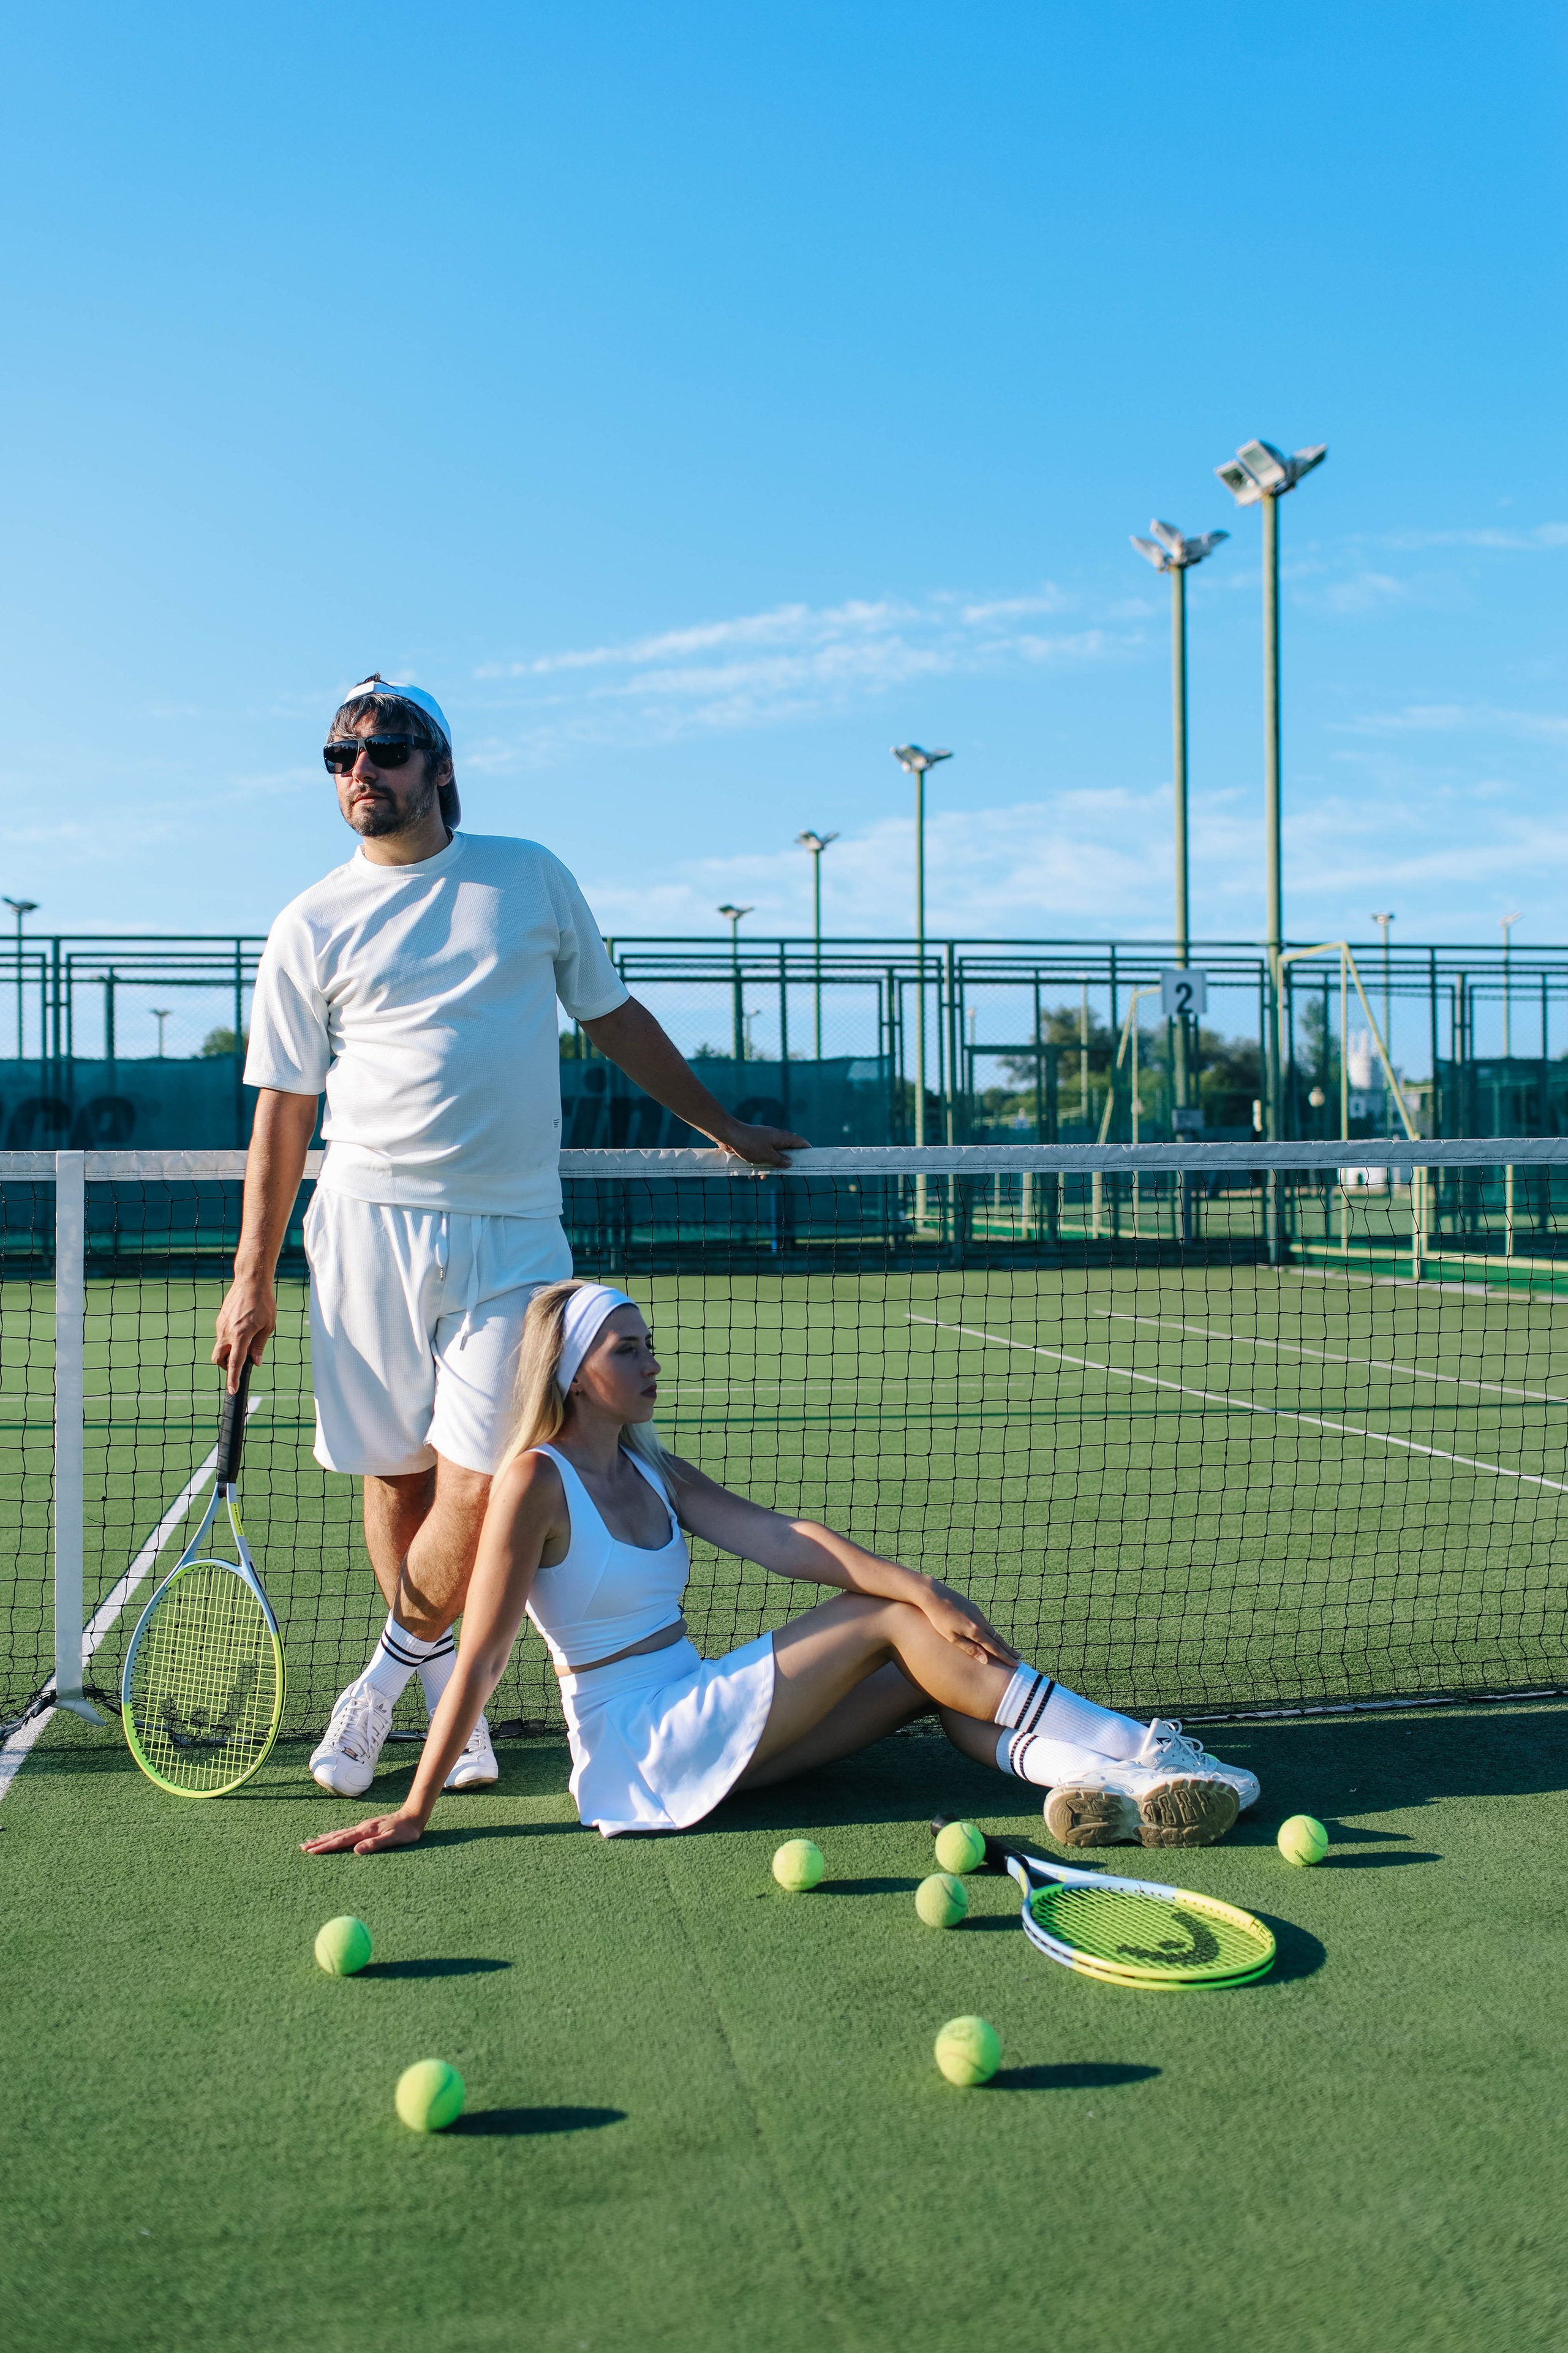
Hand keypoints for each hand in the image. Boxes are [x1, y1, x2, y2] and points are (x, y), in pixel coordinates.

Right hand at [212, 1272, 277, 1391]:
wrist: (250, 1280)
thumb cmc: (263, 1302)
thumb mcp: (268, 1326)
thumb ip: (259, 1346)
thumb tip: (255, 1363)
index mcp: (240, 1335)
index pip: (235, 1363)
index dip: (233, 1379)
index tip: (232, 1391)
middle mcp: (226, 1332)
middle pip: (219, 1359)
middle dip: (227, 1366)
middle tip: (240, 1363)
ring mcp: (220, 1325)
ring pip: (220, 1347)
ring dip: (230, 1352)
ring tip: (247, 1340)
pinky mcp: (220, 1320)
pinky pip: (222, 1336)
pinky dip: (229, 1340)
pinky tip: (242, 1329)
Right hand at [300, 1810, 424, 1856]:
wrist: (413, 1815)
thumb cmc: (406, 1831)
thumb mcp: (393, 1840)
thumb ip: (375, 1844)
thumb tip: (356, 1851)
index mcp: (365, 1832)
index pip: (340, 1841)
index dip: (325, 1847)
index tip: (310, 1852)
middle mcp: (361, 1828)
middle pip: (335, 1835)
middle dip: (318, 1842)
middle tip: (302, 1847)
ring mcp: (362, 1826)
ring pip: (338, 1833)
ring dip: (324, 1838)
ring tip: (310, 1842)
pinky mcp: (366, 1827)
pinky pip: (345, 1832)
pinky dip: (334, 1835)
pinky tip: (331, 1836)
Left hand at [711, 1119, 808, 1169]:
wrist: (728, 1135)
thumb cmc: (749, 1144)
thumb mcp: (767, 1156)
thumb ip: (780, 1161)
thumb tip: (790, 1163)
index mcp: (782, 1137)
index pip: (800, 1142)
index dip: (807, 1150)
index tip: (809, 1160)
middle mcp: (775, 1138)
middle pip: (786, 1152)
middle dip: (784, 1165)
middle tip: (781, 1176)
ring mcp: (765, 1141)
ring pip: (772, 1156)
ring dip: (769, 1168)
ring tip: (762, 1177)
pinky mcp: (755, 1145)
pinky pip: (761, 1156)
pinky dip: (759, 1165)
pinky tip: (751, 1175)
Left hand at [920, 1580, 1020, 1668]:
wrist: (934, 1594)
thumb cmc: (939, 1619)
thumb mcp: (952, 1638)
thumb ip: (970, 1648)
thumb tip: (985, 1660)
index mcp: (975, 1631)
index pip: (994, 1648)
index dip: (1005, 1657)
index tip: (1015, 1664)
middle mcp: (980, 1622)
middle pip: (998, 1639)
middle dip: (1009, 1650)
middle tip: (1020, 1658)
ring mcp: (978, 1613)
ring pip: (993, 1630)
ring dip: (1001, 1641)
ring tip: (1008, 1649)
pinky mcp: (974, 1608)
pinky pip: (986, 1623)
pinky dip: (992, 1632)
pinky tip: (991, 1635)